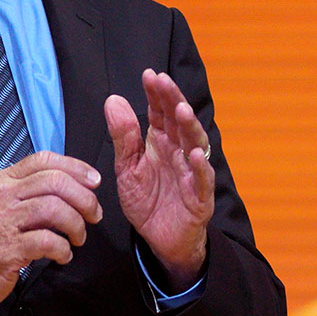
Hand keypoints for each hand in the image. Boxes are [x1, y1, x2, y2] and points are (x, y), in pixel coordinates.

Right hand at [0, 152, 102, 315]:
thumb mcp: (7, 206)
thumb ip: (34, 192)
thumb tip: (78, 187)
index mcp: (4, 181)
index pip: (44, 160)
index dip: (76, 167)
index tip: (94, 181)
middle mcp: (2, 196)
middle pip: (54, 182)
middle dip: (84, 199)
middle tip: (93, 215)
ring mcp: (3, 221)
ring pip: (54, 209)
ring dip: (76, 225)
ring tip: (77, 238)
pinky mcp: (7, 248)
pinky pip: (47, 241)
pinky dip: (63, 249)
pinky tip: (63, 255)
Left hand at [105, 69, 214, 290]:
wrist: (159, 240)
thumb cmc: (147, 202)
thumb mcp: (126, 168)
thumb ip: (122, 137)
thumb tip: (114, 100)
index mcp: (161, 143)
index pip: (160, 113)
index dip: (156, 95)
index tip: (149, 75)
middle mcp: (179, 153)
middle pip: (179, 122)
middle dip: (173, 101)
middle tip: (163, 82)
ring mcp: (192, 173)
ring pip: (195, 144)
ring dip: (189, 127)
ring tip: (181, 110)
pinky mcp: (199, 198)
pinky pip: (202, 180)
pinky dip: (200, 167)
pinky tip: (194, 154)